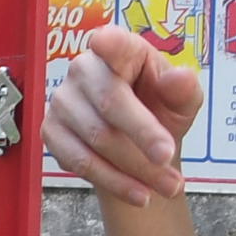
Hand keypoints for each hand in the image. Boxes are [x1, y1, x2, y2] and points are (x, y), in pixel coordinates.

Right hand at [44, 25, 203, 205]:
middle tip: (168, 159)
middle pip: (110, 102)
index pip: (112, 42)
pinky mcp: (51, 132)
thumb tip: (181, 77)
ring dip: (135, 169)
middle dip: (143, 134)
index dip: (107, 43)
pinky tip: (139, 193)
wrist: (137, 147)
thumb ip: (184, 91)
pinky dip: (114, 181)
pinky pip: (80, 162)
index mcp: (120, 50)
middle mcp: (84, 69)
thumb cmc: (158, 111)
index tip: (103, 43)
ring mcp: (63, 101)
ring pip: (98, 139)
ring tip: (167, 186)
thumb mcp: (182, 102)